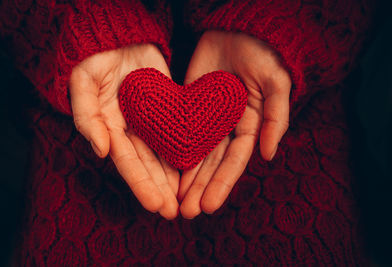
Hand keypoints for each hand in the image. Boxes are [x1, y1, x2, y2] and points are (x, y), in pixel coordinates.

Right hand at [70, 44, 178, 218]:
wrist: (121, 38)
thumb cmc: (97, 59)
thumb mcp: (83, 83)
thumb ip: (86, 116)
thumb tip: (101, 151)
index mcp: (110, 128)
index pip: (127, 162)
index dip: (141, 184)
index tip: (155, 205)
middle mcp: (131, 131)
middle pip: (148, 165)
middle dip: (160, 189)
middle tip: (174, 212)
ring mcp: (151, 122)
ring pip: (164, 154)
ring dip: (174, 178)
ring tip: (186, 199)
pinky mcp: (169, 110)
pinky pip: (179, 133)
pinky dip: (186, 150)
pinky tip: (197, 168)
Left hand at [178, 31, 290, 217]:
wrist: (237, 30)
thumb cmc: (262, 55)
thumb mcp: (276, 84)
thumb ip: (276, 118)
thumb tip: (270, 155)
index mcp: (249, 127)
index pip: (234, 162)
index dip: (222, 184)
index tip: (208, 206)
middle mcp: (227, 128)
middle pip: (212, 165)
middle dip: (200, 188)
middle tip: (186, 212)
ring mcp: (206, 120)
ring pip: (195, 154)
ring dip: (186, 178)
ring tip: (175, 201)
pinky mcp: (188, 107)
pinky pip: (179, 132)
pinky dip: (173, 151)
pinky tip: (164, 170)